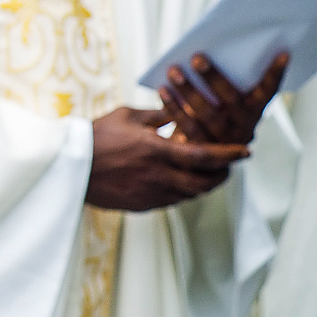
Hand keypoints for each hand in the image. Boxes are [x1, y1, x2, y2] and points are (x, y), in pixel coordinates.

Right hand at [85, 107, 248, 210]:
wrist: (71, 167)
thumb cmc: (96, 136)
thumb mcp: (127, 116)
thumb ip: (157, 115)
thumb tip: (178, 110)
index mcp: (156, 150)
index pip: (204, 155)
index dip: (228, 154)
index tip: (246, 151)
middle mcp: (158, 176)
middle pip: (204, 183)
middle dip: (222, 175)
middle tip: (228, 167)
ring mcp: (150, 194)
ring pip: (190, 194)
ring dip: (202, 184)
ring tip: (205, 173)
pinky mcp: (142, 205)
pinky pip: (171, 201)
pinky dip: (182, 192)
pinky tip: (178, 181)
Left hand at [159, 52, 287, 145]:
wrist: (197, 158)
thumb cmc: (208, 112)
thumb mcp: (220, 99)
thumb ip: (220, 82)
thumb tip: (203, 52)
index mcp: (254, 110)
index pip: (268, 91)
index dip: (276, 74)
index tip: (283, 53)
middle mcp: (244, 126)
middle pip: (231, 100)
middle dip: (214, 77)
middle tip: (197, 57)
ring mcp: (225, 140)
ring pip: (208, 114)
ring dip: (189, 90)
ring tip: (174, 71)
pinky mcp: (203, 150)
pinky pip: (188, 127)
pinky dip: (174, 107)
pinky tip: (163, 90)